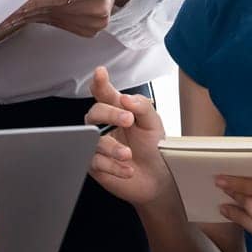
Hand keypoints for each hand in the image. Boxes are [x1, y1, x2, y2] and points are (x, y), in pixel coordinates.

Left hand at [11, 0, 137, 37]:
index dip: (34, 1)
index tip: (13, 3)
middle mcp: (98, 7)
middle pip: (52, 9)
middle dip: (24, 10)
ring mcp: (95, 22)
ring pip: (52, 19)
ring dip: (29, 17)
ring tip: (6, 13)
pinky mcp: (90, 30)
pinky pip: (59, 24)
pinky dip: (42, 19)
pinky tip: (26, 16)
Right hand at [83, 66, 175, 209]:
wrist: (158, 178)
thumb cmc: (153, 147)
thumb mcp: (153, 124)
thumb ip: (142, 107)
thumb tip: (125, 98)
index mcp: (117, 110)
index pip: (104, 93)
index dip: (100, 82)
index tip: (100, 73)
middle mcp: (104, 126)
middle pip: (94, 113)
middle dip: (110, 114)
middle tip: (128, 120)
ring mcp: (98, 145)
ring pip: (92, 140)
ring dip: (112, 147)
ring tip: (128, 154)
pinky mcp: (96, 165)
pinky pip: (96, 162)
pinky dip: (113, 166)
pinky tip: (128, 169)